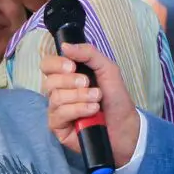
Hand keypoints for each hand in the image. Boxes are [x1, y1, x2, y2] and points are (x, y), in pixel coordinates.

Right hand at [40, 43, 140, 165]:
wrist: (126, 125)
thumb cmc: (115, 97)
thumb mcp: (107, 69)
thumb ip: (88, 53)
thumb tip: (65, 46)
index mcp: (66, 76)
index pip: (47, 65)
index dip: (56, 64)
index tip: (72, 66)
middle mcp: (58, 92)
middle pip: (48, 81)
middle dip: (71, 81)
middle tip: (88, 83)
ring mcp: (57, 110)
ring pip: (55, 97)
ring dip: (79, 96)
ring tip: (96, 99)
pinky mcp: (58, 127)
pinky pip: (59, 114)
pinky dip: (78, 109)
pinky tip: (92, 111)